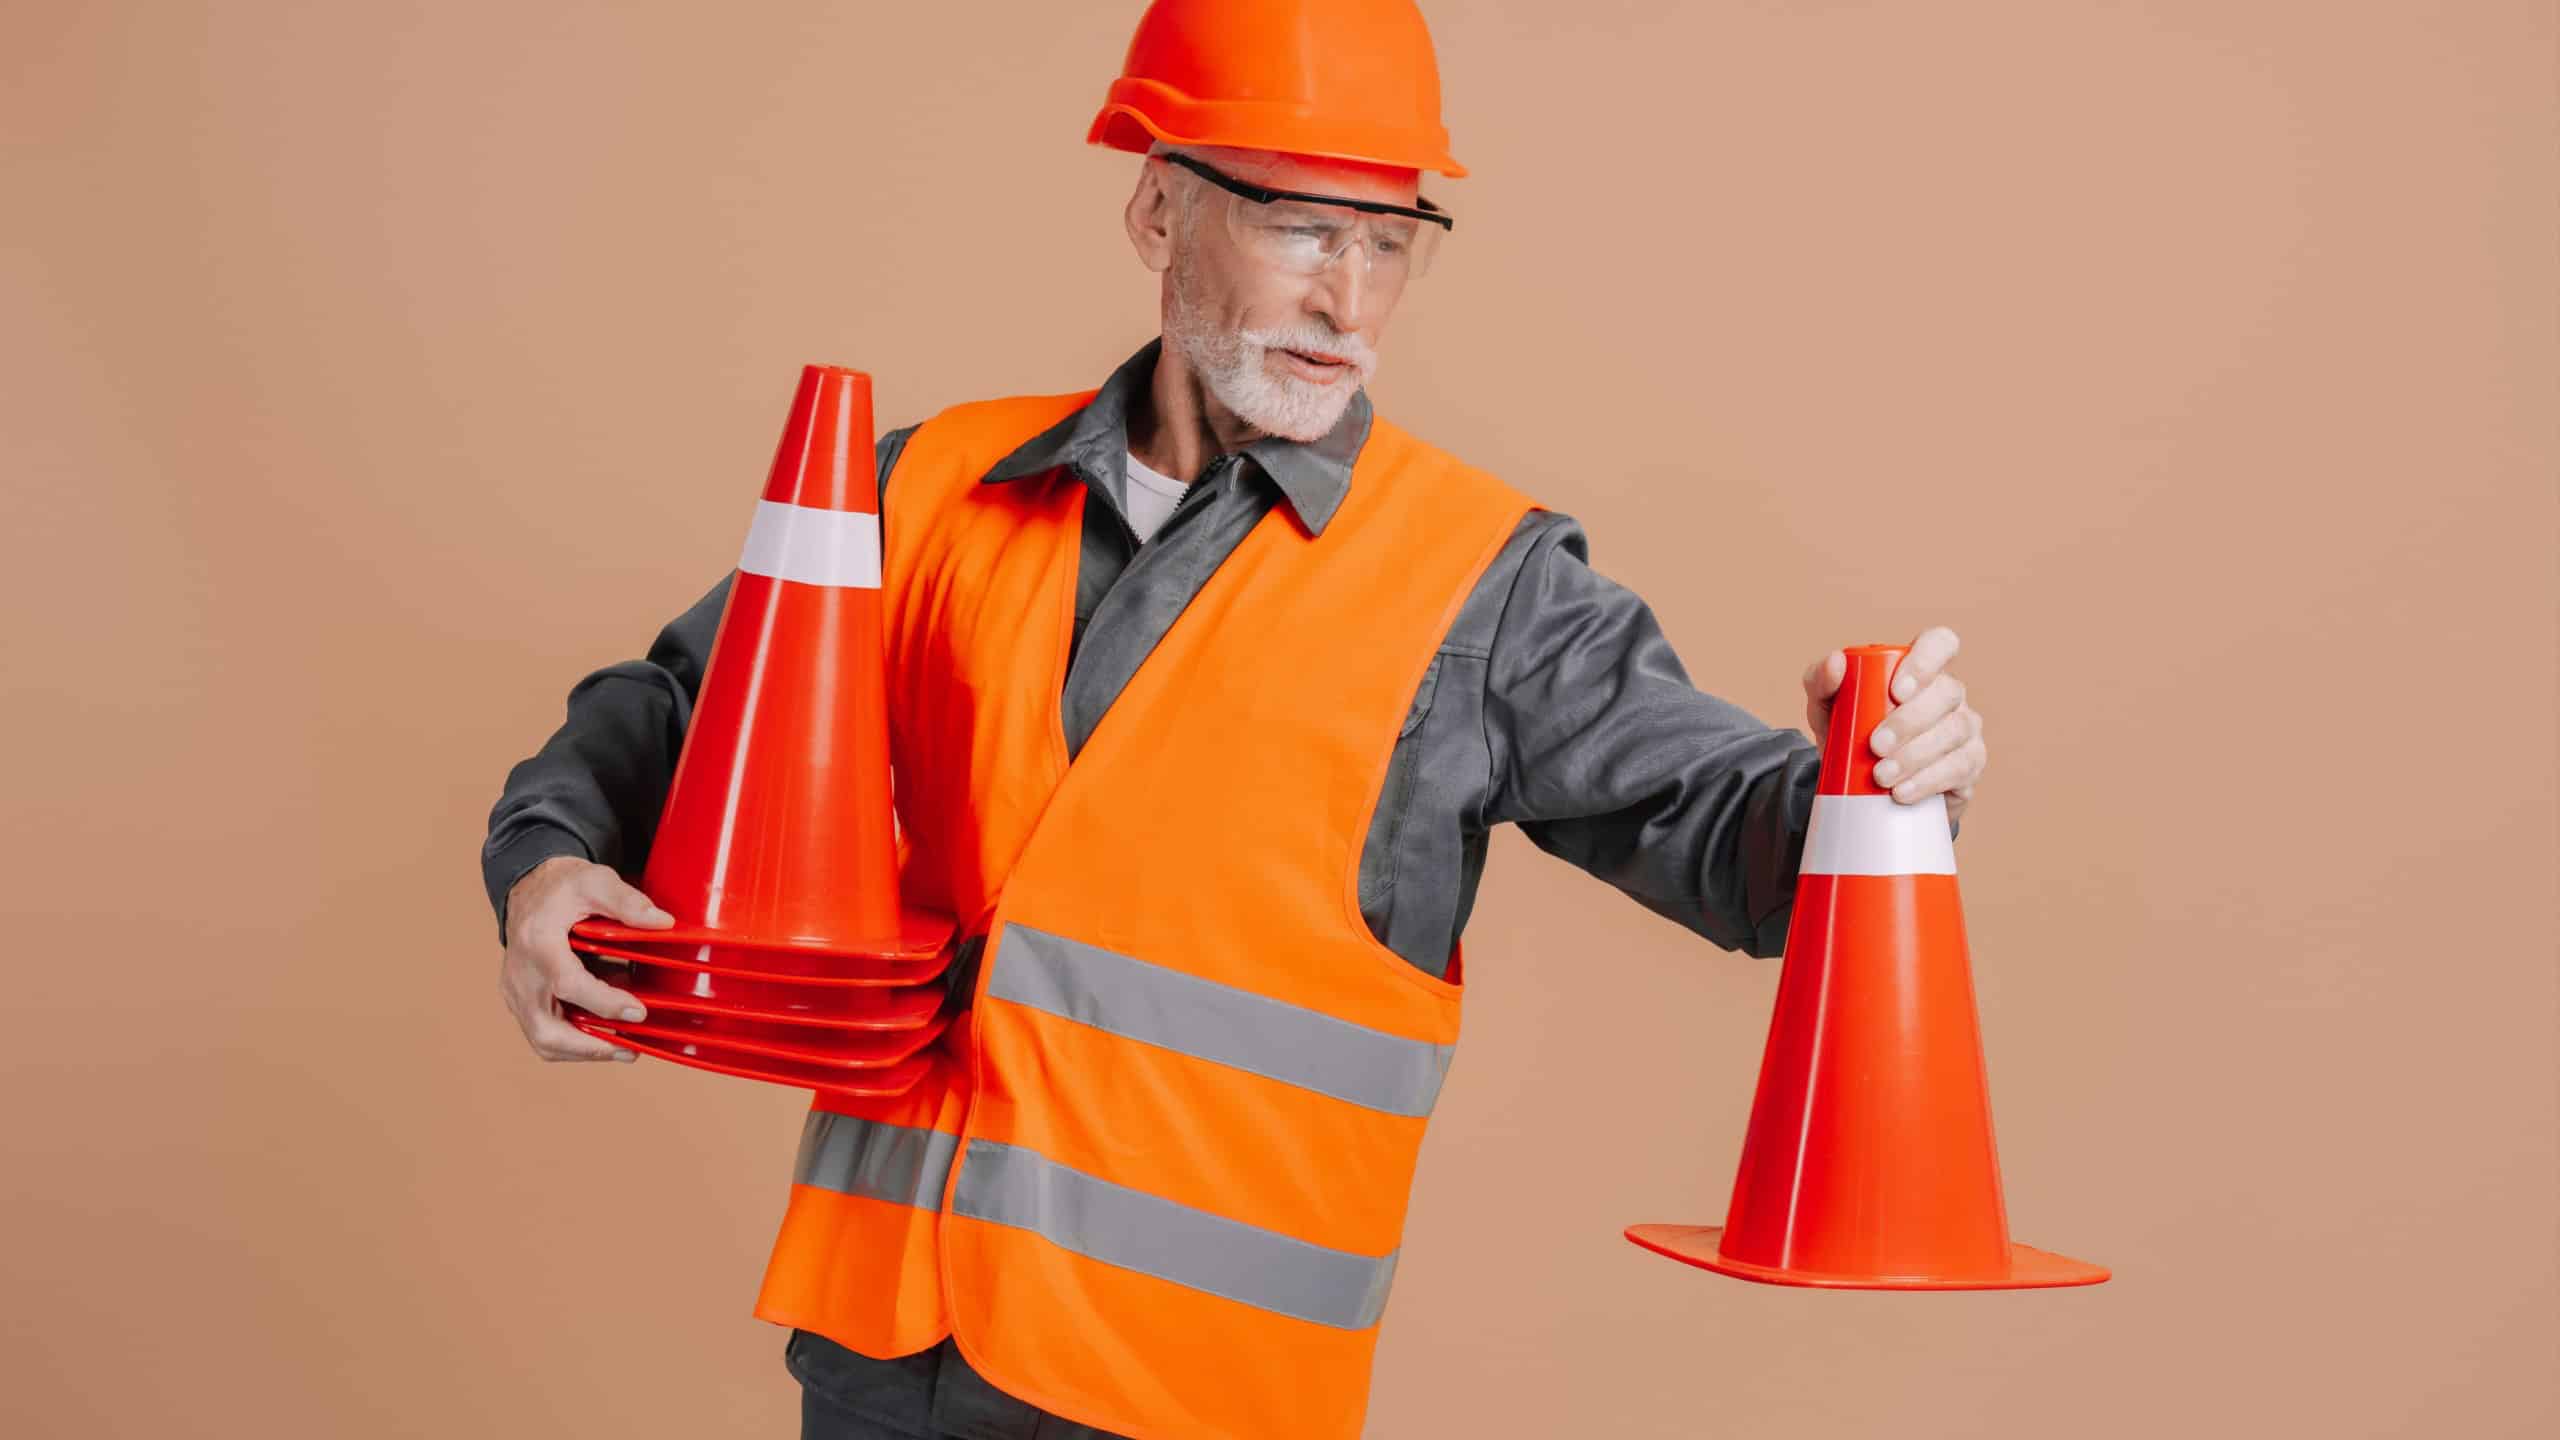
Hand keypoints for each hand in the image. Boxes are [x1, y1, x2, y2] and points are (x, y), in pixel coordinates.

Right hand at [498, 855, 672, 1062]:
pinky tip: (605, 1036)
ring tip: (624, 1049)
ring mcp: (515, 992)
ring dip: (583, 1052)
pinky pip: (542, 1034)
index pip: (568, 983)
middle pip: (546, 1029)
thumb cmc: (563, 887)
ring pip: (543, 1040)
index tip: (639, 1012)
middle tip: (631, 1050)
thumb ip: (628, 902)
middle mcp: (520, 974)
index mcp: (537, 942)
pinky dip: (573, 1043)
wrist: (530, 888)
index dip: (604, 1003)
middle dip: (590, 1048)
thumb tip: (664, 922)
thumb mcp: (597, 881)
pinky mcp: (519, 1001)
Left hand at [1800, 625, 1983, 831]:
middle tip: (1875, 746)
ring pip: (1954, 731)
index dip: (1925, 662)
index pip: (1940, 643)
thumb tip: (1835, 661)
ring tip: (1881, 776)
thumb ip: (1821, 680)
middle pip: (1946, 693)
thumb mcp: (1825, 707)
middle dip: (1910, 721)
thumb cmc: (1849, 732)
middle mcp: (1949, 693)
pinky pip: (1960, 767)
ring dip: (1916, 755)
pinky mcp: (1969, 764)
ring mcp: (1965, 728)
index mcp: (1920, 669)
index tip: (1896, 691)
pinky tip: (1903, 792)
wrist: (1858, 785)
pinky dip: (1928, 781)